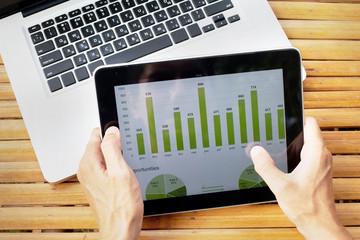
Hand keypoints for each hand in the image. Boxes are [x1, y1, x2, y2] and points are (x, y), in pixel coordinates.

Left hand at [77, 127, 143, 239]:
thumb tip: (111, 131)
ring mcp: (91, 178)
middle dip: (115, 146)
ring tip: (126, 169)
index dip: (112, 133)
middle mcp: (86, 170)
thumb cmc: (121, 206)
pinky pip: (106, 168)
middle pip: (100, 145)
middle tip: (127, 157)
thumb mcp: (120, 171)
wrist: (121, 228)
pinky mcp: (98, 185)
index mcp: (89, 163)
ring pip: (104, 157)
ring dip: (117, 158)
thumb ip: (112, 148)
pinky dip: (116, 168)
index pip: (96, 135)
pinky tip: (124, 177)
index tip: (122, 139)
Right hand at [250, 117, 352, 238]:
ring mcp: (321, 163)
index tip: (283, 117)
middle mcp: (322, 156)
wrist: (319, 224)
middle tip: (273, 132)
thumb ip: (265, 166)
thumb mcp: (280, 186)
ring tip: (276, 147)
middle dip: (290, 131)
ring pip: (306, 143)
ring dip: (292, 143)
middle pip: (307, 132)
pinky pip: (307, 154)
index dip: (297, 117)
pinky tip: (283, 162)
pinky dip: (295, 153)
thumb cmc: (307, 207)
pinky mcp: (318, 171)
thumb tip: (256, 151)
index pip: (311, 123)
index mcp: (316, 154)